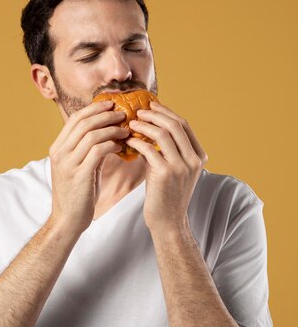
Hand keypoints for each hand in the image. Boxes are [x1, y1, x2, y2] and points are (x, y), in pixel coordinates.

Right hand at [49, 100, 129, 233]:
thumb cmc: (77, 194)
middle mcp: (60, 153)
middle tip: (123, 113)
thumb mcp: (78, 167)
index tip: (110, 105)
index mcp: (57, 149)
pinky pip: (98, 151)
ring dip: (112, 129)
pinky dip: (111, 144)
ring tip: (126, 129)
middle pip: (83, 123)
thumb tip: (106, 134)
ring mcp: (68, 164)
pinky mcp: (80, 175)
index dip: (94, 110)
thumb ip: (87, 150)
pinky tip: (121, 146)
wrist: (67, 220)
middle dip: (105, 115)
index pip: (75, 120)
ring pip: (91, 134)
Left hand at [125, 101, 207, 231]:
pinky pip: (149, 149)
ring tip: (131, 122)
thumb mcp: (174, 168)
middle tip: (139, 110)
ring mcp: (181, 166)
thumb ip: (169, 149)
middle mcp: (193, 160)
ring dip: (144, 125)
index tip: (152, 105)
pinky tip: (128, 140)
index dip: (167, 112)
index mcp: (199, 156)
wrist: (168, 222)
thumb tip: (151, 125)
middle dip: (155, 114)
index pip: (184, 124)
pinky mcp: (165, 173)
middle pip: (175, 125)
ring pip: (162, 134)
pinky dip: (137, 141)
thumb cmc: (166, 194)